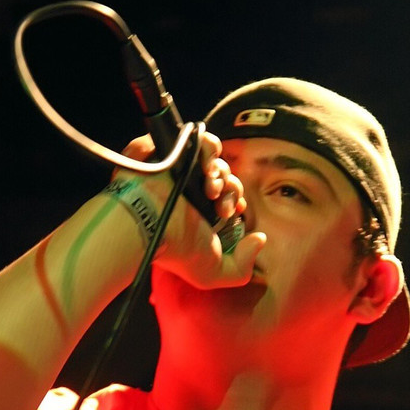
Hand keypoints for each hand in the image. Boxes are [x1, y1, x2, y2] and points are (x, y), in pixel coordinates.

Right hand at [116, 133, 265, 288]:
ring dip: (221, 173)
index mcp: (199, 213)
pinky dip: (209, 149)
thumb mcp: (213, 273)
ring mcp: (180, 167)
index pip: (227, 197)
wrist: (149, 226)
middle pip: (226, 176)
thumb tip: (260, 239)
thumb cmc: (176, 250)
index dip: (235, 200)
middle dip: (230, 190)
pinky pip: (199, 136)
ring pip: (216, 158)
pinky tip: (204, 169)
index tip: (233, 211)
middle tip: (220, 206)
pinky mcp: (171, 148)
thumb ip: (242, 267)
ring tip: (210, 189)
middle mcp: (190, 190)